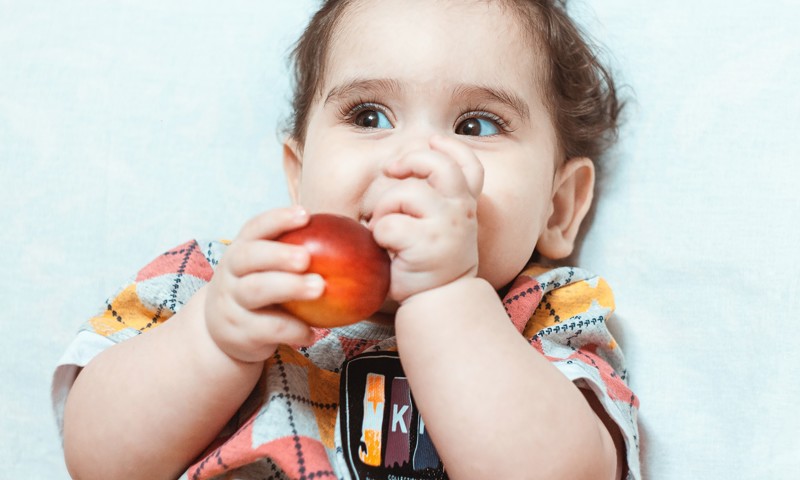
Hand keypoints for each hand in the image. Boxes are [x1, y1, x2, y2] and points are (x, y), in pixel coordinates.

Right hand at [204, 207, 323, 362]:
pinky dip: (292, 329)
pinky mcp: (239, 332)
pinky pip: (267, 328)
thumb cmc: (262, 292)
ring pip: (255, 291)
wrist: (223, 333)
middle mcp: (230, 273)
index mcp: (241, 251)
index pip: (254, 228)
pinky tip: (311, 333)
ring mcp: (231, 303)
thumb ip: (296, 255)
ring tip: (319, 288)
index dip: (278, 219)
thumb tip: (354, 239)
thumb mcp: (267, 271)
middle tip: (307, 258)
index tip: (305, 214)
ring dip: (289, 287)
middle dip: (278, 254)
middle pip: (248, 257)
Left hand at [371, 135, 483, 302]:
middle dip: (410, 160)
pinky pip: (387, 226)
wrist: (438, 302)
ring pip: (403, 194)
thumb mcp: (441, 227)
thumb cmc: (430, 262)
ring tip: (386, 231)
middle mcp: (461, 211)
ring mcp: (446, 226)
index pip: (470, 166)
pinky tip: (386, 250)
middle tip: (392, 170)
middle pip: (437, 165)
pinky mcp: (426, 244)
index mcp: (465, 205)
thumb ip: (434, 199)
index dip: (451, 148)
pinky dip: (378, 236)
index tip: (433, 141)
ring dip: (384, 210)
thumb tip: (400, 164)